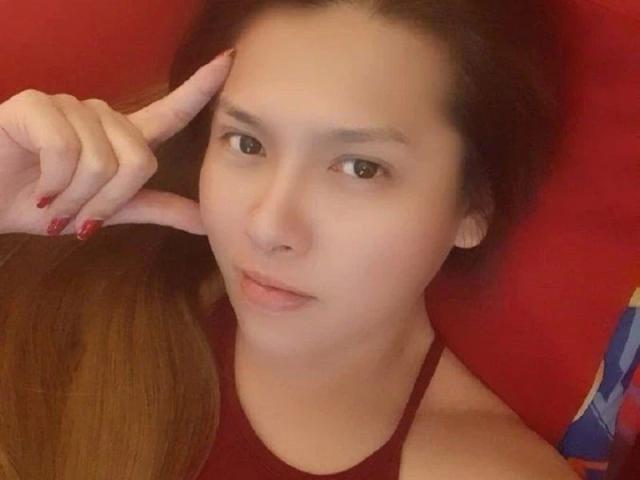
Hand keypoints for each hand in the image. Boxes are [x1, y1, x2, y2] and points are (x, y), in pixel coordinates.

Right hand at [0, 48, 233, 238]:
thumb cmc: (39, 203)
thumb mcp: (104, 211)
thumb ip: (154, 209)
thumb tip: (204, 222)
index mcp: (121, 138)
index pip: (170, 111)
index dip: (201, 88)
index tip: (230, 59)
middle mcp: (101, 116)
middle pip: (140, 160)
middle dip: (105, 201)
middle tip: (74, 212)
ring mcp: (69, 106)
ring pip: (104, 160)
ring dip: (75, 198)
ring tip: (51, 201)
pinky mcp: (36, 105)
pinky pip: (67, 150)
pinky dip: (53, 183)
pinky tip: (37, 187)